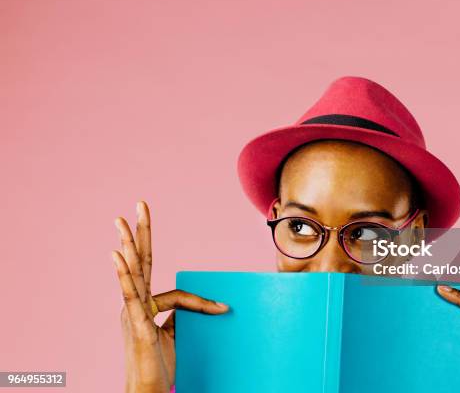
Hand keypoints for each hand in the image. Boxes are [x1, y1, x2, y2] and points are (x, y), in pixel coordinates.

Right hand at [111, 201, 228, 392]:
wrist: (147, 391)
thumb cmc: (160, 366)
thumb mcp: (177, 336)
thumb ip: (184, 317)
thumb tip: (208, 305)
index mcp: (146, 307)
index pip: (172, 290)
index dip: (200, 300)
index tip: (223, 309)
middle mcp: (136, 305)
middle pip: (140, 262)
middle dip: (140, 234)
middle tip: (140, 205)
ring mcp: (134, 313)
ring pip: (132, 273)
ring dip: (127, 244)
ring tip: (121, 220)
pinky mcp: (137, 323)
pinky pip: (130, 294)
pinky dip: (123, 274)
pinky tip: (117, 256)